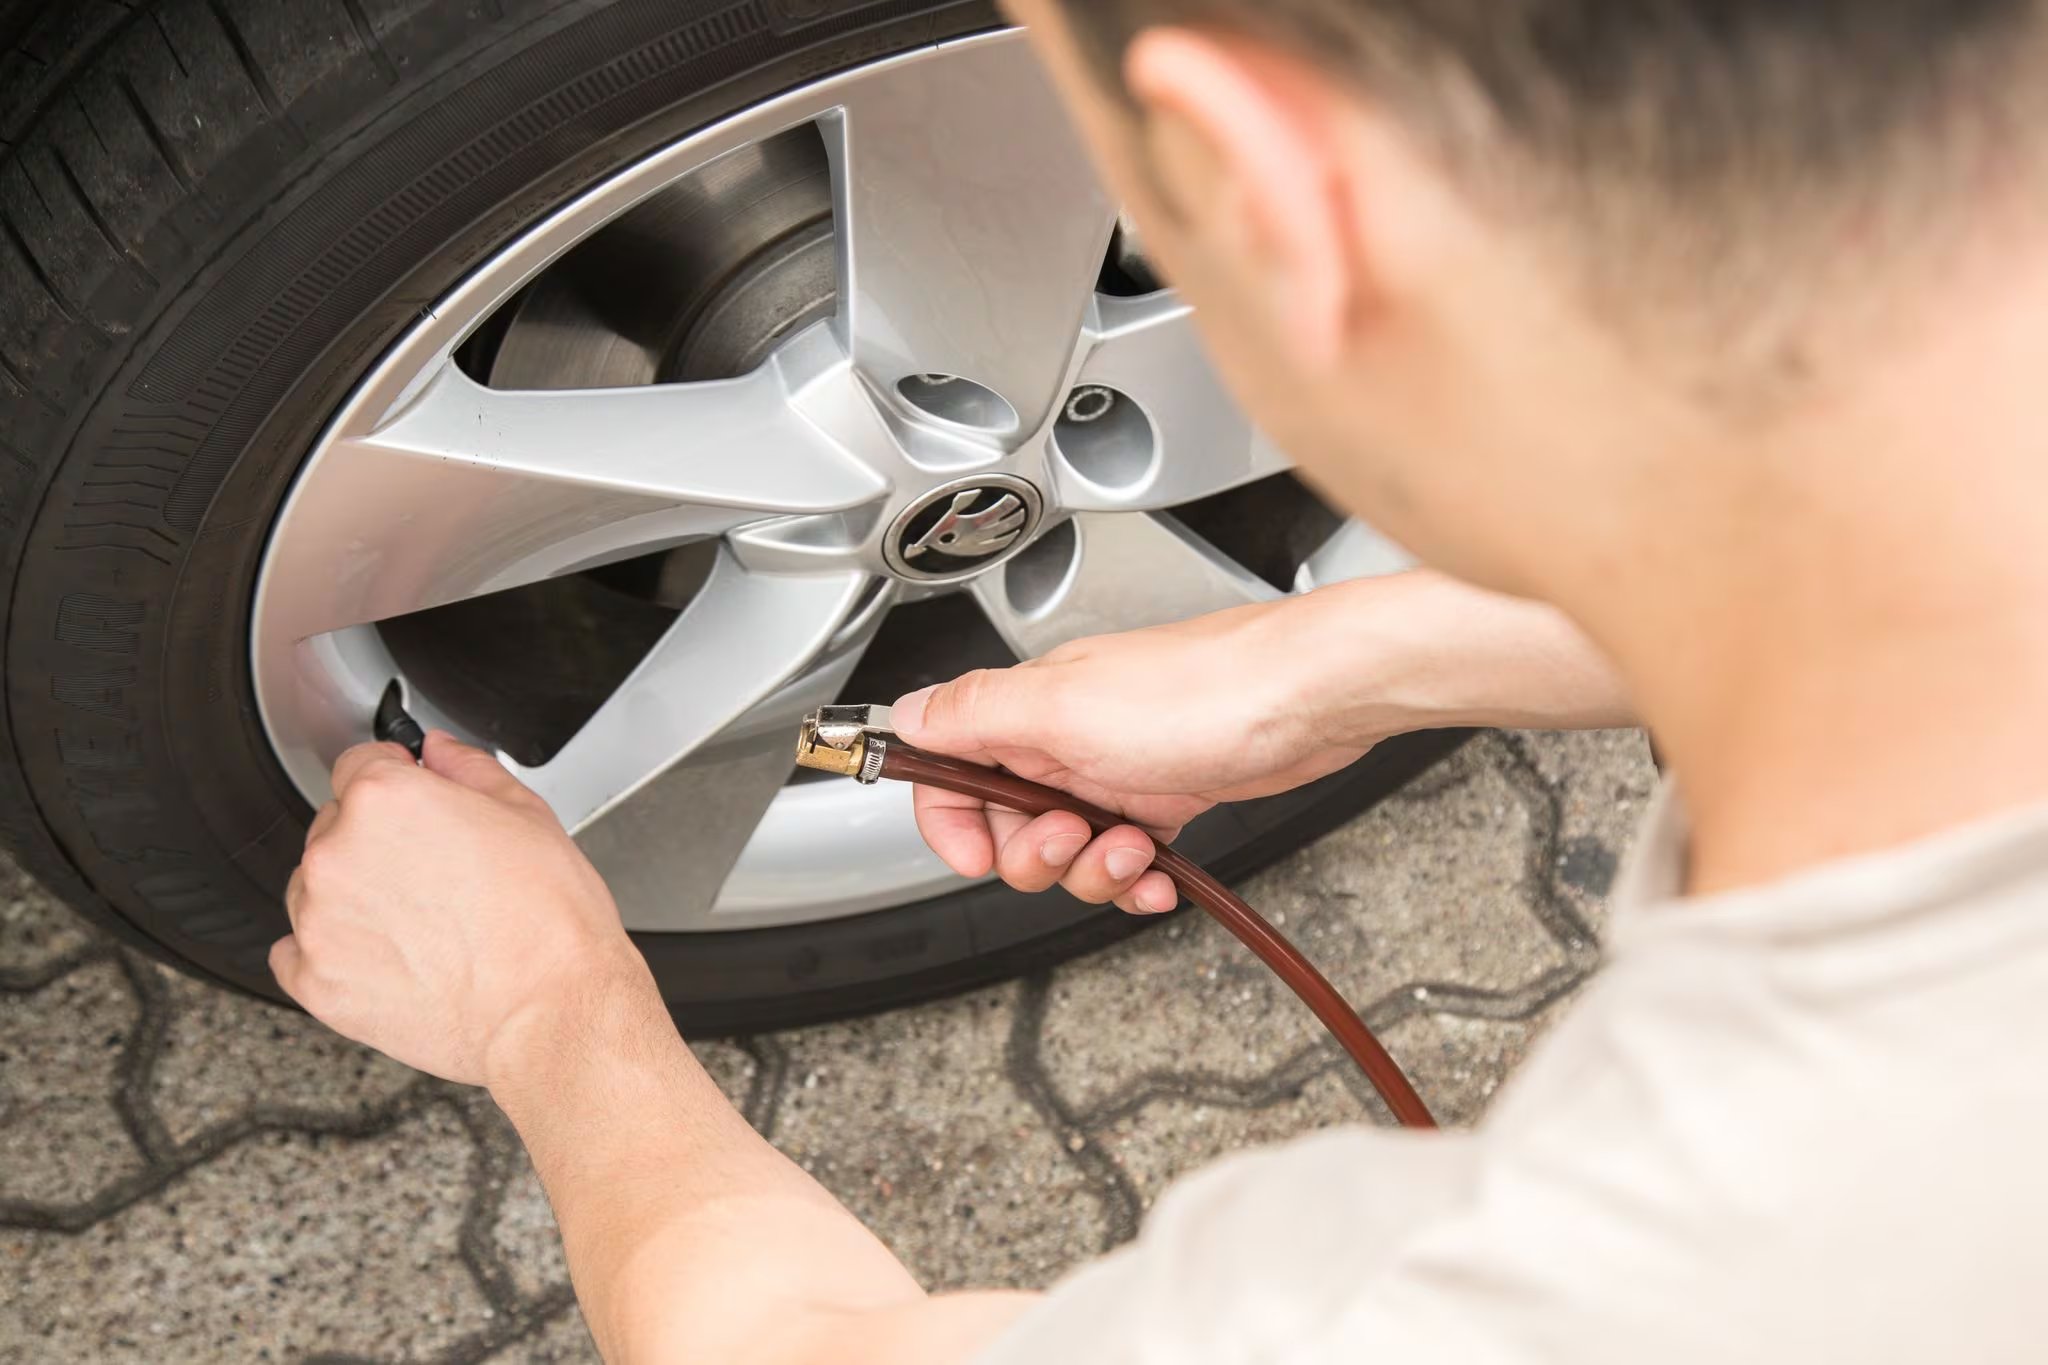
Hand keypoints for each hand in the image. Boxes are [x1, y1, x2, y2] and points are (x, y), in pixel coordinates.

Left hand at [270, 731, 652, 1086]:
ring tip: (420, 924)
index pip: (358, 764)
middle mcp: (338, 853)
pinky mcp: (316, 982)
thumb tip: (438, 753)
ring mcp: (318, 921)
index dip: (396, 780)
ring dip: (353, 896)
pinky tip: (386, 957)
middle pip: (335, 825)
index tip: (415, 804)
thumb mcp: (526, 816)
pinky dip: (330, 952)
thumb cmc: (548, 923)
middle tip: (437, 876)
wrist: (550, 1010)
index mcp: (385, 800)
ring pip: (314, 888)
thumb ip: (469, 769)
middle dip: (378, 842)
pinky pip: (293, 952)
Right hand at [894, 602, 1374, 914]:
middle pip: (1006, 824)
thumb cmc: (1207, 692)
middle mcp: (1066, 734)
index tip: (974, 854)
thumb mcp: (1064, 708)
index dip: (950, 821)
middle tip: (1077, 836)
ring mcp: (1117, 767)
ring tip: (1134, 851)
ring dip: (1094, 872)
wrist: (1314, 698)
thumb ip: (974, 714)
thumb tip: (904, 715)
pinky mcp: (1167, 793)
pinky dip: (1137, 881)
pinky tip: (1159, 881)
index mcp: (1030, 707)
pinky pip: (1127, 856)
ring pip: (1069, 849)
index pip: (949, 768)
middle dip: (1037, 855)